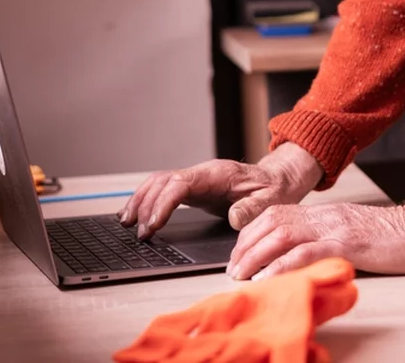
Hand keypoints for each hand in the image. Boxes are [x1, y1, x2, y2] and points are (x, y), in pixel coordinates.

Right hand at [119, 143, 322, 238]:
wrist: (277, 180)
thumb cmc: (273, 191)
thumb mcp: (270, 201)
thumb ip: (252, 208)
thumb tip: (235, 218)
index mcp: (218, 174)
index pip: (181, 183)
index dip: (163, 203)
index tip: (153, 224)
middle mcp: (202, 173)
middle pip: (163, 181)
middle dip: (146, 205)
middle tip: (139, 232)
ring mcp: (195, 179)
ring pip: (158, 182)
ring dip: (141, 200)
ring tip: (127, 222)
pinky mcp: (193, 188)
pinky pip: (164, 189)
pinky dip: (147, 200)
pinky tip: (137, 215)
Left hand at [227, 201, 404, 280]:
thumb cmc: (395, 236)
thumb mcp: (354, 230)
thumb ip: (329, 236)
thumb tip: (302, 254)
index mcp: (325, 213)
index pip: (276, 214)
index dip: (251, 232)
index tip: (240, 254)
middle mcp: (325, 216)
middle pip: (272, 221)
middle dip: (246, 245)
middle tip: (232, 268)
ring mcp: (335, 228)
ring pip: (282, 234)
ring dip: (255, 255)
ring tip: (241, 275)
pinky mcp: (347, 243)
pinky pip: (306, 252)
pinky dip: (281, 265)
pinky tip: (268, 279)